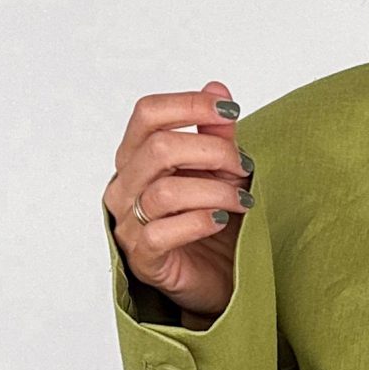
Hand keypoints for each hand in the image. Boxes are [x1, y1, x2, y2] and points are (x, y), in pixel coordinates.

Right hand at [103, 82, 253, 322]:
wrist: (220, 281)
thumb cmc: (214, 224)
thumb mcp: (222, 173)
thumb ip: (217, 135)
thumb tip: (217, 88)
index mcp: (136, 158)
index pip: (147, 114)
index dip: (188, 105)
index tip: (231, 111)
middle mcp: (124, 188)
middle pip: (157, 148)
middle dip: (211, 152)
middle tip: (243, 167)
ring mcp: (128, 225)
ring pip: (164, 192)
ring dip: (214, 191)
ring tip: (243, 201)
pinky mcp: (142, 260)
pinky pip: (161, 233)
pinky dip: (197, 222)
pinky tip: (220, 221)